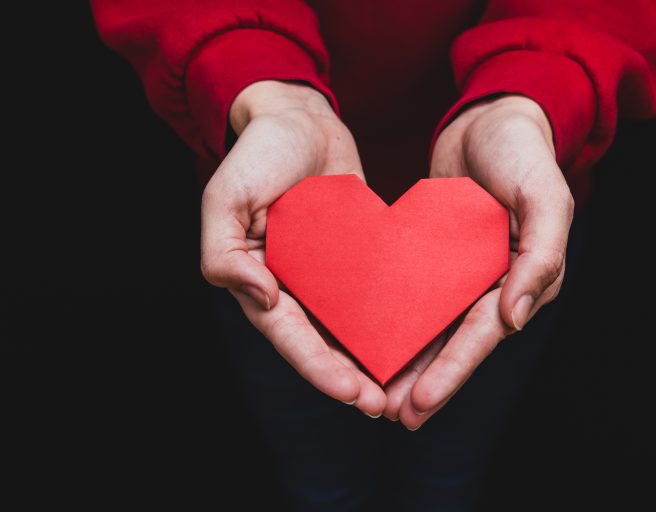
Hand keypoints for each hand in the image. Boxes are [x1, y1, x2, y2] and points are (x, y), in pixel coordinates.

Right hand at [201, 81, 386, 416]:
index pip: (290, 336)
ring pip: (350, 325)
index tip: (353, 394)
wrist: (299, 116)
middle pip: (322, 342)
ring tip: (404, 385)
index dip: (319, 369)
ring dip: (373, 356)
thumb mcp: (226, 198)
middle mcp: (293, 283)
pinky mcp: (354, 253)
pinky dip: (389, 313)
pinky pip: (372, 289)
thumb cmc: (258, 154)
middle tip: (383, 406)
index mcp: (259, 279)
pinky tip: (419, 331)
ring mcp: (326, 270)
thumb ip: (224, 254)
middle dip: (351, 377)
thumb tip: (259, 298)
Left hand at [394, 95, 574, 428]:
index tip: (420, 404)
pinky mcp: (437, 256)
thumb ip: (542, 255)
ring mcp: (464, 272)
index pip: (484, 335)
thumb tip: (515, 319)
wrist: (492, 116)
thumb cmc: (524, 152)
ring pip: (434, 327)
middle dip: (426, 382)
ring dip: (408, 362)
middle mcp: (495, 283)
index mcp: (525, 278)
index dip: (453, 372)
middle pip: (456, 343)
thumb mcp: (545, 195)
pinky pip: (416, 293)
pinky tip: (369, 339)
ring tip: (376, 396)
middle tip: (391, 415)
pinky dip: (396, 319)